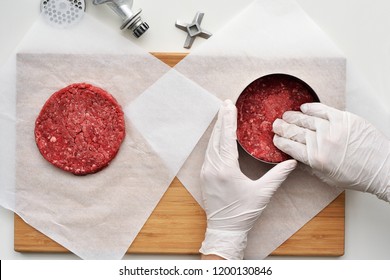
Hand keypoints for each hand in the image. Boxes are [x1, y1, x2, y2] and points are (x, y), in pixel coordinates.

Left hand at [199, 100, 296, 259]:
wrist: (224, 230)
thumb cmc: (243, 212)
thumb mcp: (262, 193)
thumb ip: (277, 176)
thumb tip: (292, 162)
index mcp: (225, 169)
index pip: (227, 138)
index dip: (229, 120)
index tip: (229, 105)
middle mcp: (212, 167)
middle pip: (216, 137)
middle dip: (221, 119)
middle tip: (225, 104)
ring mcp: (206, 171)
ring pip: (210, 144)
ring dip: (217, 129)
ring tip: (222, 115)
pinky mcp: (205, 176)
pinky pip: (208, 153)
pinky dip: (214, 141)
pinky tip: (218, 136)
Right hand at [273, 103, 389, 200]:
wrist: (381, 168)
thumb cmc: (358, 175)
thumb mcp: (327, 177)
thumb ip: (310, 166)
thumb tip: (296, 157)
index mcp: (316, 159)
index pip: (290, 146)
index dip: (280, 141)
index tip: (276, 138)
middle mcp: (322, 142)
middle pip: (295, 131)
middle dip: (282, 127)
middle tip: (276, 124)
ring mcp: (333, 129)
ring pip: (306, 119)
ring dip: (293, 116)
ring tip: (287, 115)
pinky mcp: (344, 119)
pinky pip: (323, 110)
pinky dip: (312, 108)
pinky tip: (304, 108)